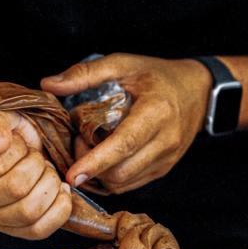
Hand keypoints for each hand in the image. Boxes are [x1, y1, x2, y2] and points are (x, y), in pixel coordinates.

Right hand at [0, 109, 72, 238]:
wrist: (14, 152)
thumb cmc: (6, 133)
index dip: (18, 150)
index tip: (19, 143)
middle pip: (15, 189)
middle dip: (37, 167)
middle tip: (36, 157)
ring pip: (28, 212)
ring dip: (49, 186)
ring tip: (46, 172)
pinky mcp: (13, 232)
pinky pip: (39, 230)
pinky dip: (59, 209)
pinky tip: (59, 191)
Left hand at [41, 54, 210, 193]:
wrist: (198, 91)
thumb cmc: (157, 76)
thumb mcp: (123, 64)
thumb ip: (86, 73)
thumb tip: (49, 84)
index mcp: (156, 112)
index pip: (124, 144)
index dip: (96, 162)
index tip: (72, 174)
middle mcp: (165, 141)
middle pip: (120, 172)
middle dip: (91, 166)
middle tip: (78, 143)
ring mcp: (166, 160)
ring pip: (123, 183)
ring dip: (99, 175)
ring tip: (90, 150)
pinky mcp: (163, 170)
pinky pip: (130, 185)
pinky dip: (110, 178)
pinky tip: (102, 160)